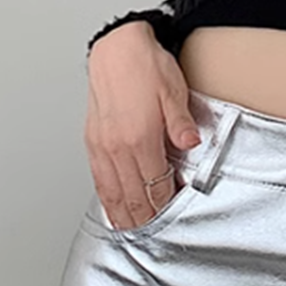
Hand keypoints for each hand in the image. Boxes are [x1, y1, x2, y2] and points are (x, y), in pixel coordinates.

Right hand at [85, 22, 200, 229]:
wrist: (117, 49)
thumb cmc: (147, 67)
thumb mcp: (173, 91)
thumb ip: (180, 123)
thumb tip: (192, 143)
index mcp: (139, 138)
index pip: (155, 185)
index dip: (166, 204)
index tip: (176, 217)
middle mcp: (117, 147)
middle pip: (133, 196)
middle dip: (146, 219)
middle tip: (157, 237)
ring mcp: (102, 146)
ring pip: (113, 193)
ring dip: (125, 215)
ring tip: (134, 233)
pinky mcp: (93, 142)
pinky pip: (99, 179)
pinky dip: (107, 200)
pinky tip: (113, 211)